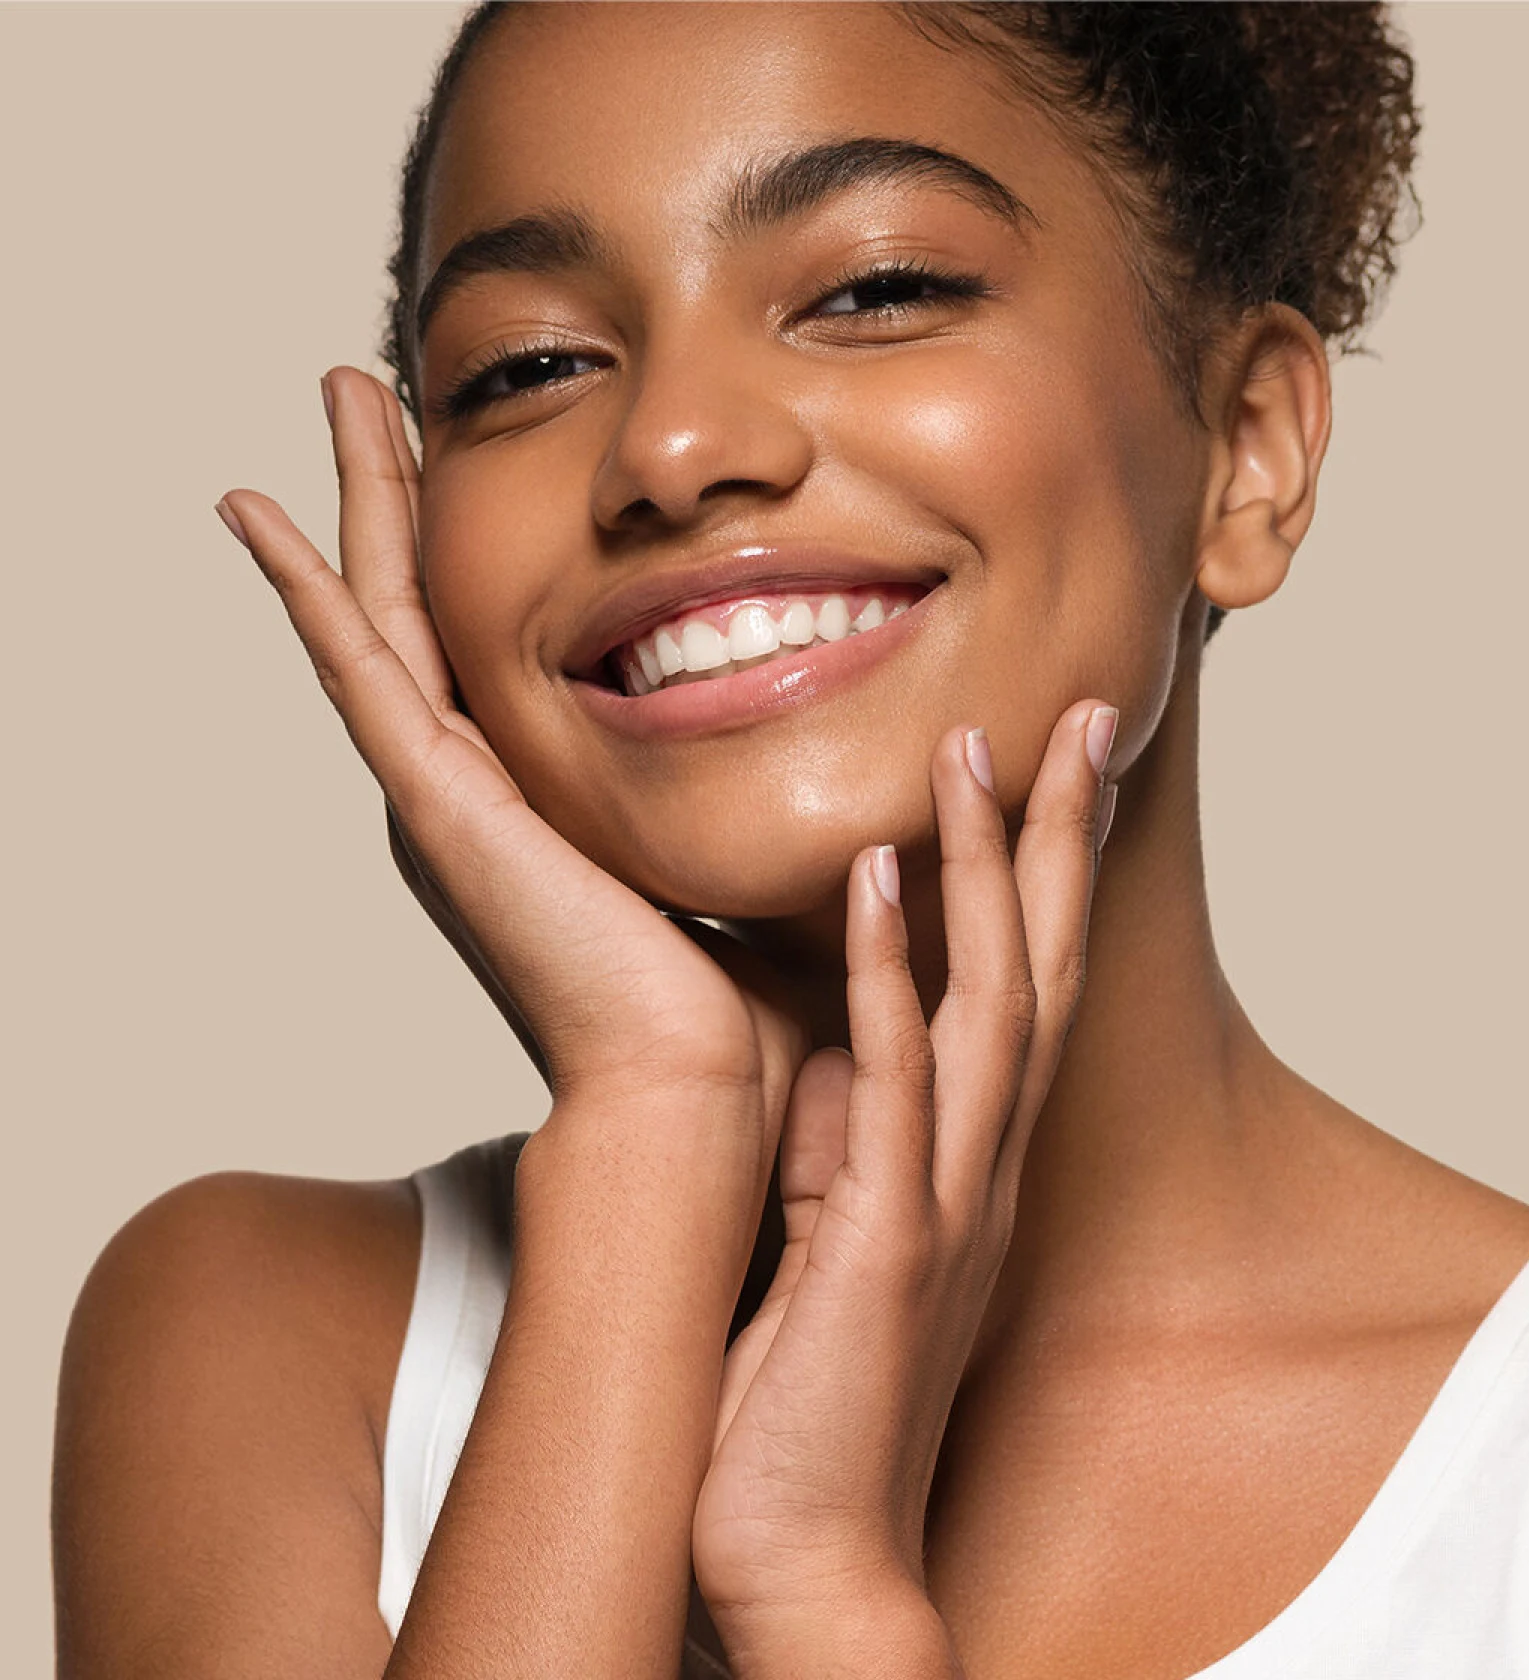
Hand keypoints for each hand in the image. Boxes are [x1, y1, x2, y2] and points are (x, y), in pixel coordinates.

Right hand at [214, 367, 805, 1174]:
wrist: (699, 1092)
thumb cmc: (732, 1009)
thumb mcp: (738, 860)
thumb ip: (754, 796)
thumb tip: (829, 721)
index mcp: (534, 805)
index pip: (488, 642)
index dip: (473, 546)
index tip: (475, 454)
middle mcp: (473, 792)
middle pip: (423, 606)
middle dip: (402, 494)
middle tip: (376, 392)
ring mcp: (444, 797)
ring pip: (382, 614)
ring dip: (358, 501)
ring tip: (341, 394)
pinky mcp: (437, 807)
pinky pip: (359, 671)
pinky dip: (305, 590)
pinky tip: (259, 515)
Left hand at [690, 702, 1116, 1646]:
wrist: (808, 1559)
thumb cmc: (812, 1399)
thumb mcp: (838, 1240)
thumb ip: (847, 1136)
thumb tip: (827, 1037)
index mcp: (969, 1161)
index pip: (1024, 987)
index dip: (1042, 876)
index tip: (1043, 768)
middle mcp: (982, 1165)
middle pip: (1040, 970)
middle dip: (1053, 839)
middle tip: (1066, 715)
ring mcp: (946, 1201)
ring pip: (989, 1005)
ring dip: (985, 873)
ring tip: (971, 750)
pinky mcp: (887, 1245)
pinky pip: (893, 1087)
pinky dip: (890, 978)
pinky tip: (877, 882)